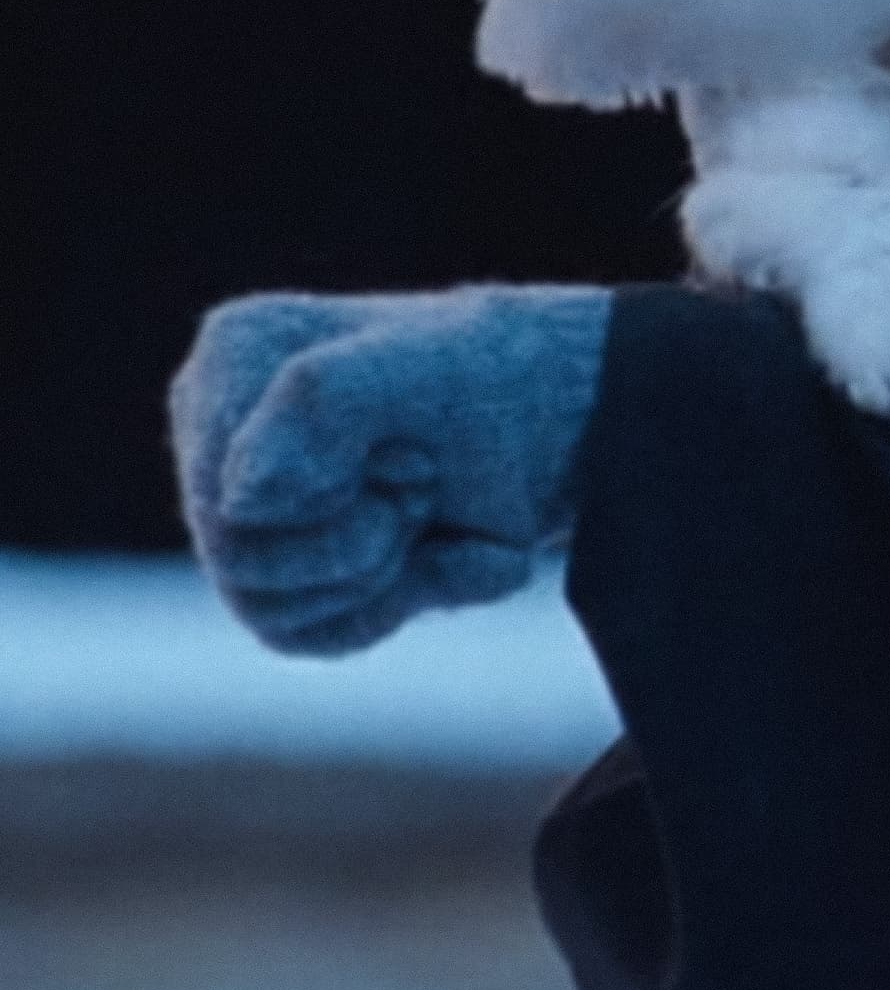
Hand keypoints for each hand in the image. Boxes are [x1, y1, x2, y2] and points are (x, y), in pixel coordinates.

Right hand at [168, 286, 614, 654]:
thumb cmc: (494, 384)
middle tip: (423, 484)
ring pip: (267, 605)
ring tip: (422, 512)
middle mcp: (220, 431)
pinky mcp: (281, 569)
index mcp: (234, 356)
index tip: (411, 449)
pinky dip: (387, 604)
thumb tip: (242, 497)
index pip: (235, 493)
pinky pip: (304, 632)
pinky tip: (431, 554)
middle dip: (359, 538)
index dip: (335, 495)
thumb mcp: (426, 370)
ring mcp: (242, 505)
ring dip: (375, 572)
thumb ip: (320, 406)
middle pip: (239, 558)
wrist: (568, 426)